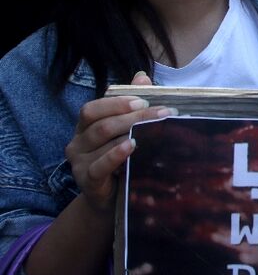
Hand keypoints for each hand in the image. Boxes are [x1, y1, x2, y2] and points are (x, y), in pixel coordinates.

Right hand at [64, 73, 171, 212]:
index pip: (92, 109)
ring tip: (156, 128)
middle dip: (134, 116)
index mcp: (85, 127)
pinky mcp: (86, 180)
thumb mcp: (127, 131)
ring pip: (102, 141)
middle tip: (163, 113)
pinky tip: (132, 145)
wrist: (114, 197)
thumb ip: (131, 104)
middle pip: (102, 124)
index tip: (144, 100)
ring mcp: (79, 163)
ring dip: (131, 132)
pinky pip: (99, 165)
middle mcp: (77, 142)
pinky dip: (116, 154)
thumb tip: (141, 77)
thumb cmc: (122, 159)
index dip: (116, 103)